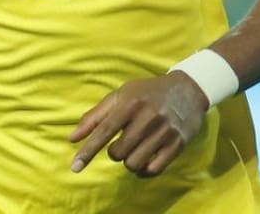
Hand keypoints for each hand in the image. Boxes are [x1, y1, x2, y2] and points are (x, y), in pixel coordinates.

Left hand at [68, 71, 208, 176]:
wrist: (187, 89)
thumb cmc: (146, 93)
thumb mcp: (119, 96)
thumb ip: (94, 116)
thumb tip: (72, 138)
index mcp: (129, 103)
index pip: (104, 131)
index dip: (88, 151)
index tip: (75, 167)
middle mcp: (147, 117)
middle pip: (118, 152)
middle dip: (114, 152)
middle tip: (122, 141)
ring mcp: (164, 132)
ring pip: (134, 164)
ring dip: (129, 161)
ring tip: (135, 148)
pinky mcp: (178, 144)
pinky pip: (154, 169)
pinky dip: (144, 169)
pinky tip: (145, 158)